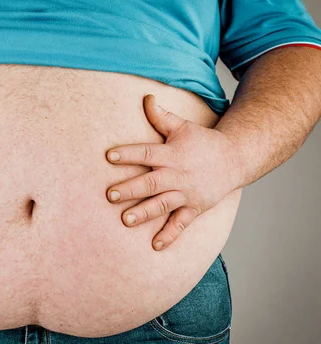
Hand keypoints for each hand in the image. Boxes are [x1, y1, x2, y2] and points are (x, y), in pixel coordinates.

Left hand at [105, 94, 240, 250]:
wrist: (235, 159)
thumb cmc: (202, 141)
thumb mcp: (182, 126)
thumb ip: (161, 116)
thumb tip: (146, 97)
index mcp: (171, 153)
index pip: (146, 152)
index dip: (128, 154)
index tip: (109, 156)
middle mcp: (177, 174)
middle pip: (150, 182)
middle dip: (130, 189)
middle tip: (110, 194)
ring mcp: (186, 193)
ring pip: (162, 204)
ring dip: (144, 213)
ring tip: (125, 220)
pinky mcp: (194, 207)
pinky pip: (181, 224)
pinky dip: (169, 235)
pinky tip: (155, 246)